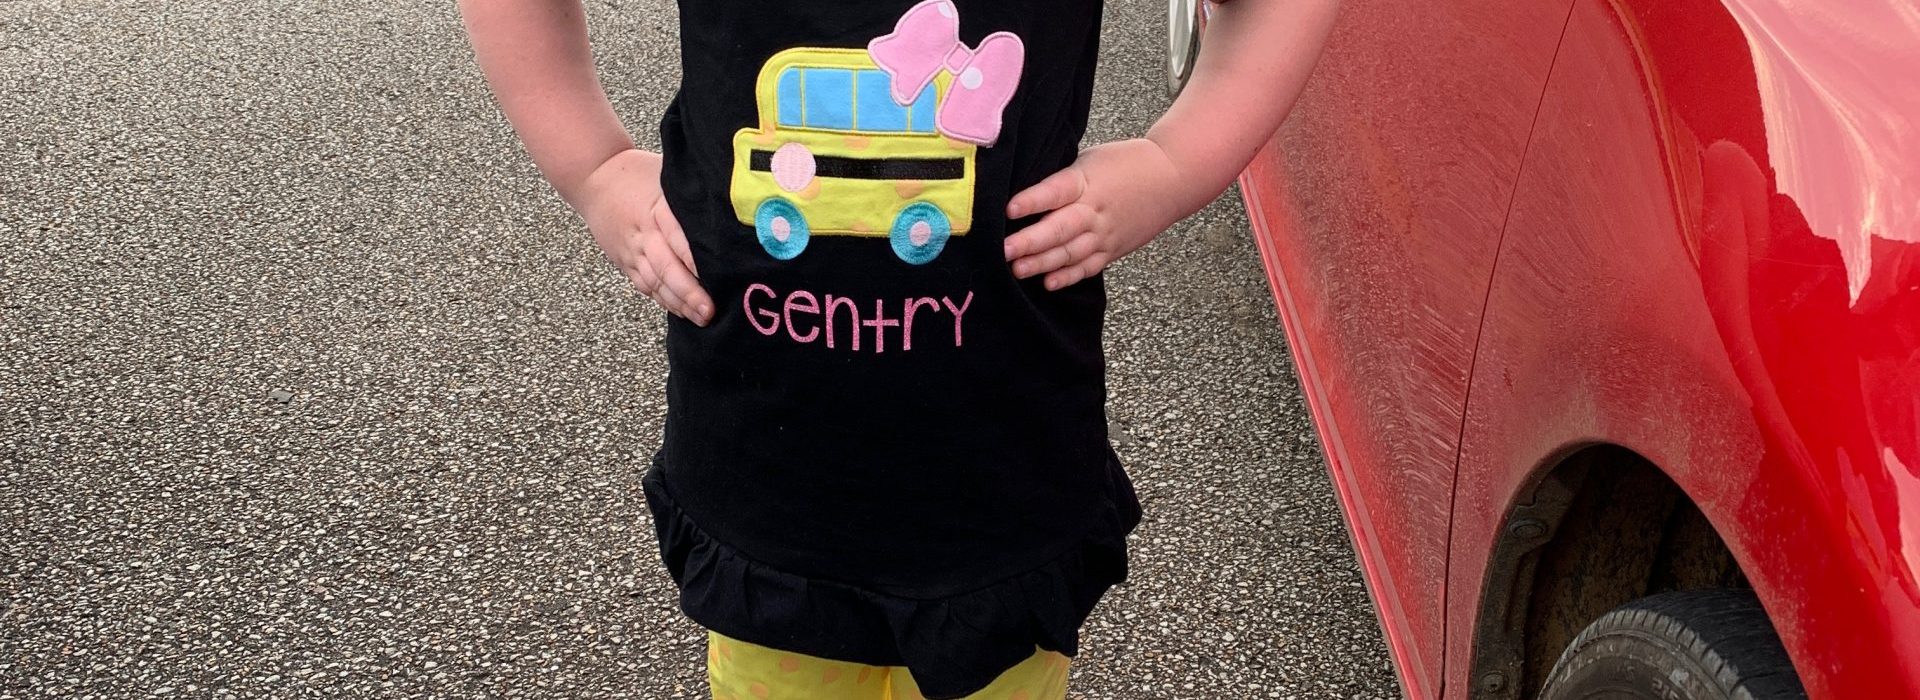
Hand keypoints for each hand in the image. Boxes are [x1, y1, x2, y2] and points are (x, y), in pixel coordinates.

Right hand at [573, 149, 713, 325]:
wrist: (594, 178)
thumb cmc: (639, 174)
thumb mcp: (669, 176)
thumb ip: (694, 196)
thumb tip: (734, 210)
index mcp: (658, 208)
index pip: (679, 236)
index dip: (695, 259)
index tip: (716, 275)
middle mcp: (644, 232)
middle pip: (666, 266)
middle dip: (689, 291)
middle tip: (710, 310)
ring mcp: (633, 250)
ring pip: (655, 282)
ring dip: (678, 302)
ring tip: (701, 318)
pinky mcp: (626, 262)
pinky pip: (645, 285)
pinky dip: (663, 300)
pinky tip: (681, 311)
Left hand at [1003, 139, 1196, 290]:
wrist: (1172, 178)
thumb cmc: (1125, 163)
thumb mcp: (1088, 160)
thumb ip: (1060, 180)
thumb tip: (1021, 195)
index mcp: (1085, 181)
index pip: (1055, 191)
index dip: (1032, 201)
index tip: (1008, 209)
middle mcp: (1094, 210)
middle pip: (1060, 228)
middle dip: (1030, 241)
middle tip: (1004, 250)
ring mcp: (1105, 233)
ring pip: (1071, 252)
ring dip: (1043, 263)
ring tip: (1017, 269)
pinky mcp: (1112, 249)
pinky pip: (1088, 266)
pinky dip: (1069, 276)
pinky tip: (1049, 283)